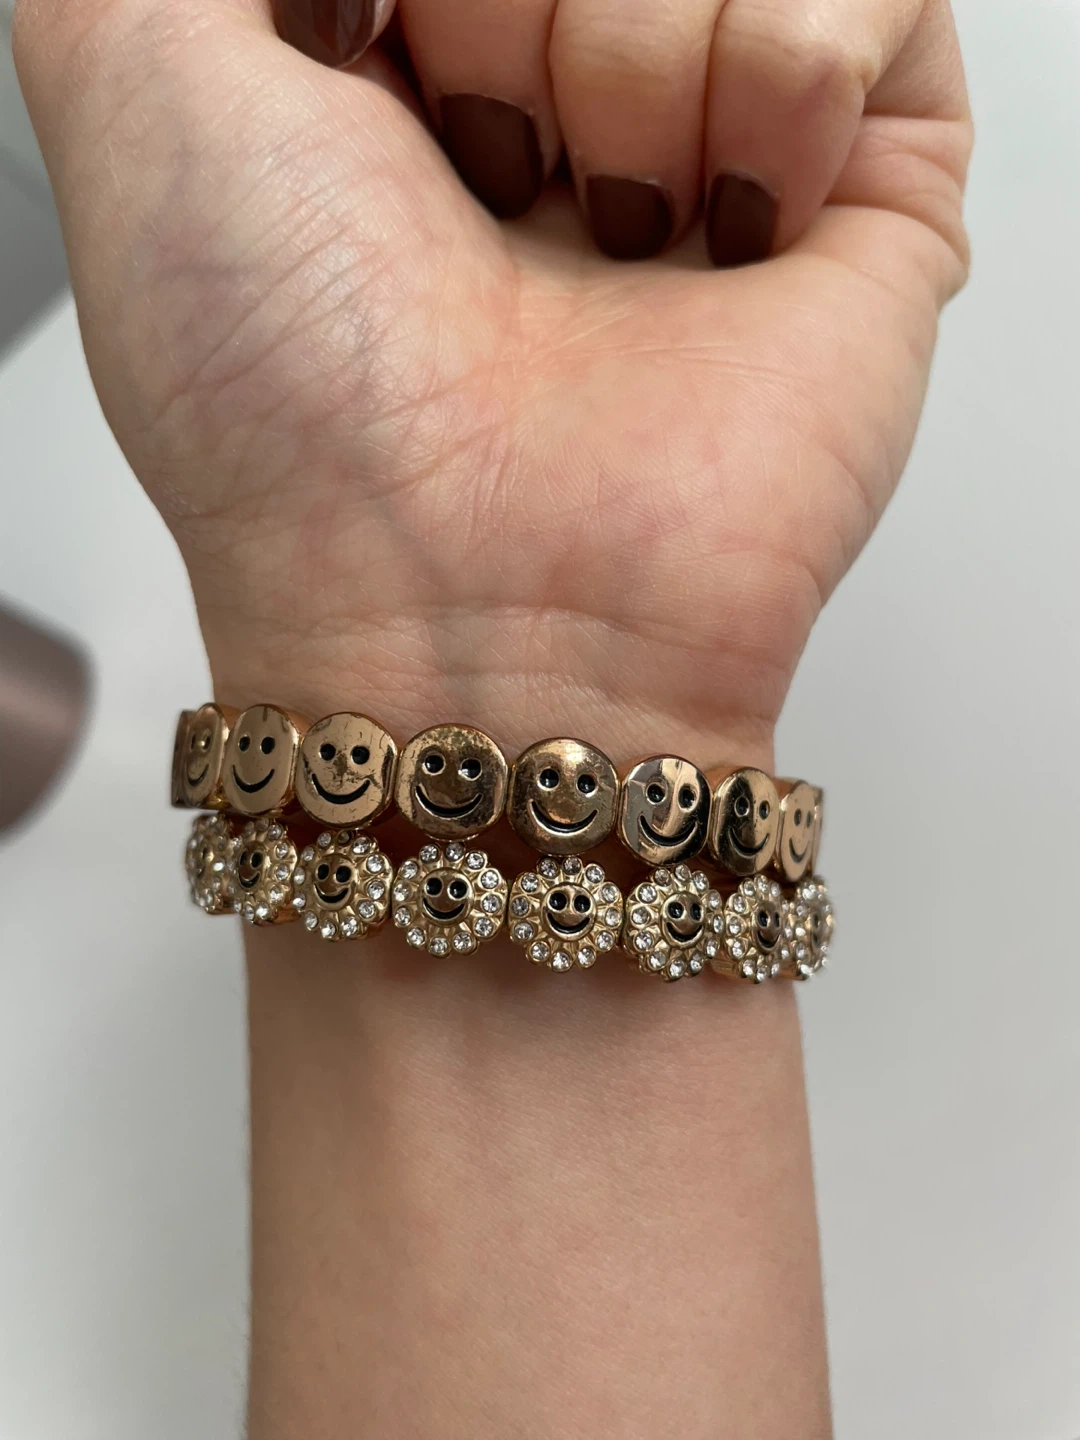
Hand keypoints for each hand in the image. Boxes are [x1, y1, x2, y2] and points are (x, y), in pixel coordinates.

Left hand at [14, 0, 969, 767]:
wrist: (474, 612)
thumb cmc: (299, 403)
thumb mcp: (131, 80)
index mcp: (402, 41)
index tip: (353, 70)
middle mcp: (563, 77)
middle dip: (499, 14)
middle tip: (482, 190)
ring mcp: (718, 128)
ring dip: (627, 67)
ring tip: (602, 241)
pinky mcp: (867, 185)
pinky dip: (776, 95)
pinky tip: (719, 237)